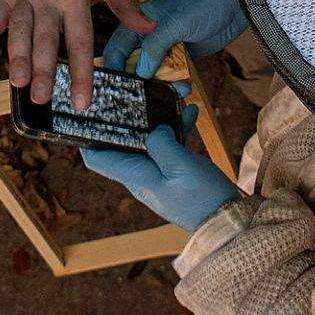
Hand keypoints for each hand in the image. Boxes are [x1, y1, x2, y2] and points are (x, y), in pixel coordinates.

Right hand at [0, 0, 152, 110]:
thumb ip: (127, 5)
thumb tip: (150, 27)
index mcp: (75, 0)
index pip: (80, 41)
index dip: (81, 72)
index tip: (82, 101)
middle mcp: (48, 0)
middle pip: (46, 39)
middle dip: (42, 69)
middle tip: (41, 96)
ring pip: (19, 31)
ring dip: (16, 56)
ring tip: (15, 81)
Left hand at [83, 99, 237, 230]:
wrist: (227, 222)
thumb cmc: (201, 197)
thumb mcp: (180, 165)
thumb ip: (160, 143)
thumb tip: (153, 129)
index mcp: (134, 176)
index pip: (96, 158)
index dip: (87, 137)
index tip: (87, 113)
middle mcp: (141, 176)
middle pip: (123, 143)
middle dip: (130, 117)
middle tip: (136, 92)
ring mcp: (158, 175)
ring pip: (149, 141)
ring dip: (157, 120)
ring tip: (171, 97)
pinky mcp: (175, 174)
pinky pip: (169, 148)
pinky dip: (176, 130)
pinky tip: (190, 113)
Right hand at [101, 0, 245, 78]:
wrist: (235, 1)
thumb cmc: (203, 2)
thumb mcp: (176, 23)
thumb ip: (155, 47)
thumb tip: (141, 72)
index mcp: (140, 21)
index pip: (118, 48)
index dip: (115, 66)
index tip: (117, 86)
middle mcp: (149, 35)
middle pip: (135, 64)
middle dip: (140, 80)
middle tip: (147, 95)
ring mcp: (167, 46)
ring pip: (155, 72)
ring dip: (161, 84)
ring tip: (174, 90)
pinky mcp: (183, 56)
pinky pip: (173, 74)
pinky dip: (176, 82)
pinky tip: (184, 86)